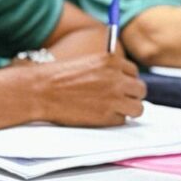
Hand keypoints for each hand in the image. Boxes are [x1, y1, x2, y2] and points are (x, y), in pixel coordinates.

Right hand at [29, 53, 145, 126]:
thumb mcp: (85, 63)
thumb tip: (121, 79)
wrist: (39, 91)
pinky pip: (122, 120)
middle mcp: (116, 78)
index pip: (133, 71)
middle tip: (117, 99)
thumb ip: (105, 69)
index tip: (119, 84)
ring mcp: (114, 98)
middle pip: (140, 89)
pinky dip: (113, 120)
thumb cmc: (56, 77)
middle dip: (130, 95)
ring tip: (111, 109)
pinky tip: (98, 115)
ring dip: (126, 109)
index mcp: (110, 60)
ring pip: (137, 108)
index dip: (126, 79)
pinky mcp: (108, 116)